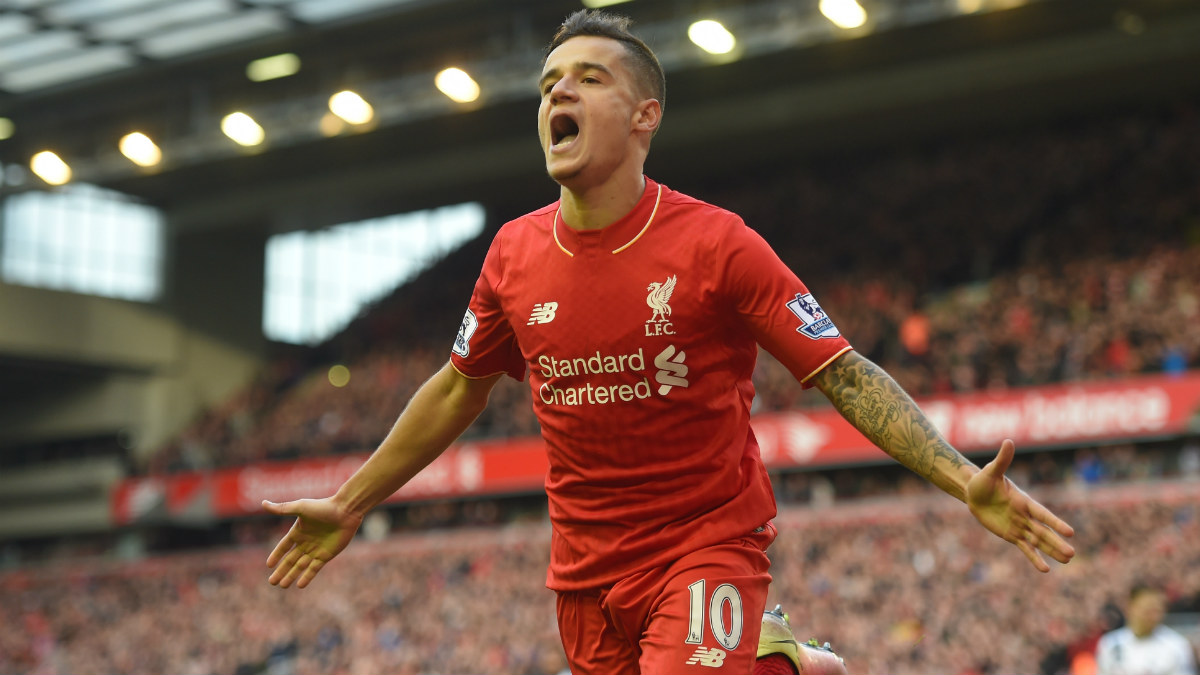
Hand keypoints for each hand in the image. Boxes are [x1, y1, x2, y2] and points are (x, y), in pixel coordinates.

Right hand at [262, 497, 362, 587]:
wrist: (346, 511)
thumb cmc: (323, 507)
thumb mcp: (300, 507)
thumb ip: (282, 508)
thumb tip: (263, 503)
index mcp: (298, 531)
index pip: (283, 546)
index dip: (276, 555)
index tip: (269, 565)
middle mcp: (306, 542)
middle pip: (290, 560)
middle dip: (281, 571)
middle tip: (271, 582)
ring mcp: (316, 550)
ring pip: (300, 566)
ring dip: (291, 576)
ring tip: (282, 586)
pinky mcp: (326, 555)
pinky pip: (314, 568)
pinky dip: (307, 577)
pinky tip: (299, 585)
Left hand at [966, 439, 1075, 571]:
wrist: (973, 492)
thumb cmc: (983, 480)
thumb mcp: (991, 471)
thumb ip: (1002, 460)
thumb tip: (1008, 441)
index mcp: (1023, 501)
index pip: (1042, 514)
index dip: (1054, 523)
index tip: (1070, 532)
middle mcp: (1025, 515)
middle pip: (1044, 531)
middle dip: (1056, 543)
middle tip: (1073, 554)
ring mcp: (1019, 526)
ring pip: (1038, 541)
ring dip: (1052, 551)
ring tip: (1068, 560)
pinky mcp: (1011, 535)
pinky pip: (1025, 548)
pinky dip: (1034, 558)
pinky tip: (1045, 569)